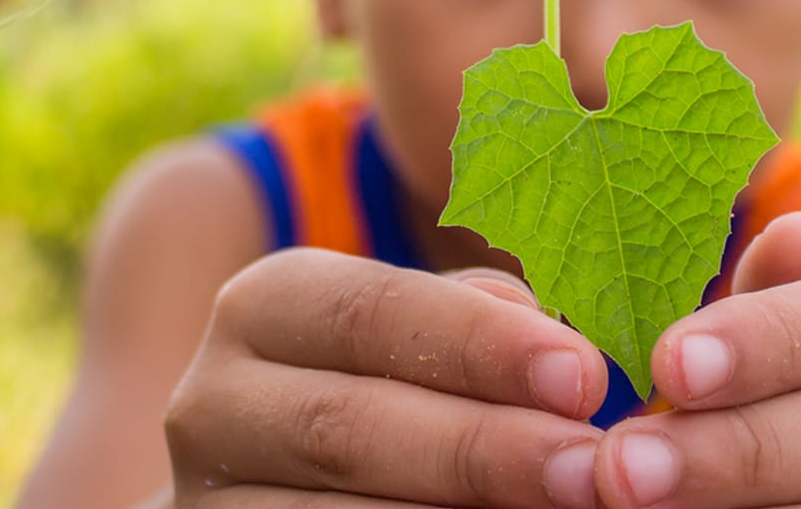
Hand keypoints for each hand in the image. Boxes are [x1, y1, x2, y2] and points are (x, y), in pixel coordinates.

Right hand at [164, 247, 608, 506]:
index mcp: (264, 310)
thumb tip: (550, 334)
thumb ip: (471, 321)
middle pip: (349, 426)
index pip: (370, 313)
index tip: (583, 376)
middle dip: (481, 449)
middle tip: (589, 468)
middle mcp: (215, 402)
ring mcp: (210, 500)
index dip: (479, 345)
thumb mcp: (416, 335)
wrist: (289, 485)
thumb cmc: (387, 389)